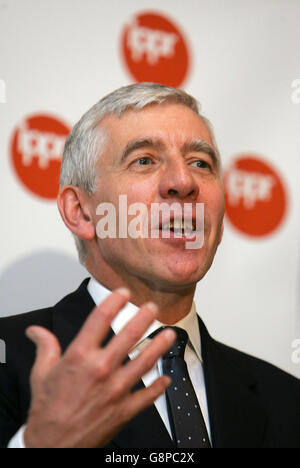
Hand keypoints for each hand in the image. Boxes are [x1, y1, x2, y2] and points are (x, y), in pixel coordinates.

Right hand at [23, 288, 175, 447]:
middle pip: (129, 335)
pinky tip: (166, 378)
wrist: (53, 446)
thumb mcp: (41, 373)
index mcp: (79, 357)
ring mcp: (115, 390)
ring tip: (169, 333)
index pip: (100, 319)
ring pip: (145, 361)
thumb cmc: (48, 410)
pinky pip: (147, 395)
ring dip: (159, 345)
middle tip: (151, 307)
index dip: (114, 302)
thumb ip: (44, 347)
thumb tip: (36, 331)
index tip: (122, 293)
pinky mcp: (124, 409)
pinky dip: (159, 386)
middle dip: (143, 317)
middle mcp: (100, 370)